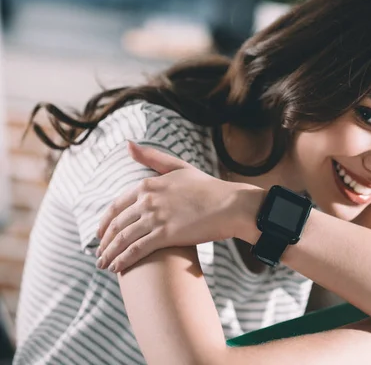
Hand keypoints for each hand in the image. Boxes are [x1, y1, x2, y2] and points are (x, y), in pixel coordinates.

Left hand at [95, 141, 256, 272]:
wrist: (230, 204)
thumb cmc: (208, 187)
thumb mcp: (178, 166)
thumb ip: (151, 157)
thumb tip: (127, 144)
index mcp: (148, 185)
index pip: (116, 206)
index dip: (104, 223)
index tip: (100, 235)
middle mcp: (147, 200)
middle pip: (116, 225)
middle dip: (104, 243)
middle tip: (98, 255)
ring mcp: (155, 218)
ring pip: (122, 239)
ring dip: (109, 255)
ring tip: (104, 265)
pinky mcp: (165, 235)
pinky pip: (136, 250)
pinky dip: (123, 260)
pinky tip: (117, 269)